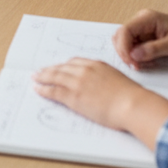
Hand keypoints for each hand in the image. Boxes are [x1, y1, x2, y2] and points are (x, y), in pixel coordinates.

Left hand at [32, 58, 153, 131]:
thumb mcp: (118, 81)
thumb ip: (107, 80)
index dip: (64, 66)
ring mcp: (77, 82)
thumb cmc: (131, 97)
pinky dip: (44, 89)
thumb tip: (105, 88)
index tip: (58, 67)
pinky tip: (38, 89)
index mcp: (97, 65)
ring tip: (35, 78)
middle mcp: (85, 70)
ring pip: (54, 77)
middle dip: (50, 70)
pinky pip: (54, 91)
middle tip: (41, 71)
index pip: (74, 63)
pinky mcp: (73, 96)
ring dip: (43, 77)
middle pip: (62, 68)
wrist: (132, 104)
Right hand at [112, 9, 167, 68]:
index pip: (125, 31)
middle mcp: (141, 21)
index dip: (124, 48)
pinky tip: (148, 62)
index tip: (132, 63)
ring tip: (144, 64)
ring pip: (126, 42)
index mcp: (147, 18)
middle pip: (121, 36)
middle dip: (126, 52)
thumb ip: (153, 50)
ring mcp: (143, 28)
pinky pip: (134, 47)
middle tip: (137, 66)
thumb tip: (134, 55)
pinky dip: (137, 56)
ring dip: (130, 55)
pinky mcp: (145, 36)